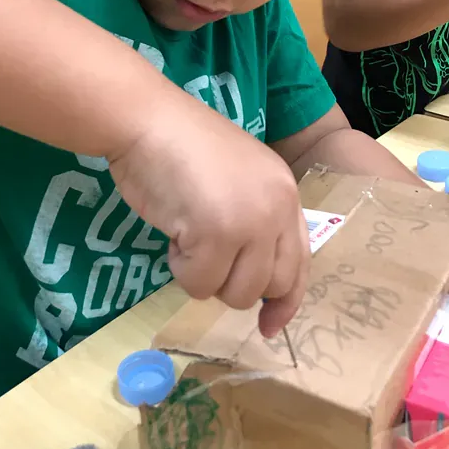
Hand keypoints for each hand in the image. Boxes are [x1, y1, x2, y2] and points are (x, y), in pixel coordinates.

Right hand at [109, 84, 308, 337]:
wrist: (148, 121)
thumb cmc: (181, 144)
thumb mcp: (238, 180)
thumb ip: (255, 221)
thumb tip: (254, 284)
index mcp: (286, 193)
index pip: (299, 263)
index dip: (286, 301)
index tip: (270, 327)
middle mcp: (277, 209)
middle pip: (267, 286)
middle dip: (232, 283)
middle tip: (203, 252)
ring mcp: (250, 222)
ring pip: (233, 293)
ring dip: (202, 274)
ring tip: (186, 231)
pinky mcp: (217, 235)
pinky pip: (198, 283)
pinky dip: (178, 265)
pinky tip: (173, 227)